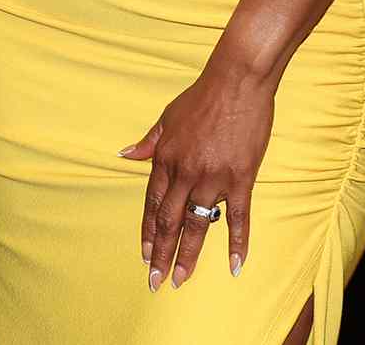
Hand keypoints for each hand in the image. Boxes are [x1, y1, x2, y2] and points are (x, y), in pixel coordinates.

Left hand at [120, 62, 275, 292]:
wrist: (235, 83)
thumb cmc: (200, 98)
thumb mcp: (166, 117)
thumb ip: (148, 142)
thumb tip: (124, 155)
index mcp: (165, 157)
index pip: (152, 203)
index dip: (148, 232)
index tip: (145, 256)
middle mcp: (185, 172)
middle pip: (170, 220)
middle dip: (162, 254)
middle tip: (156, 282)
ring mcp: (213, 177)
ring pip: (198, 225)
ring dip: (189, 255)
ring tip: (181, 279)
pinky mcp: (240, 179)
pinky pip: (238, 218)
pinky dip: (238, 243)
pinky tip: (234, 265)